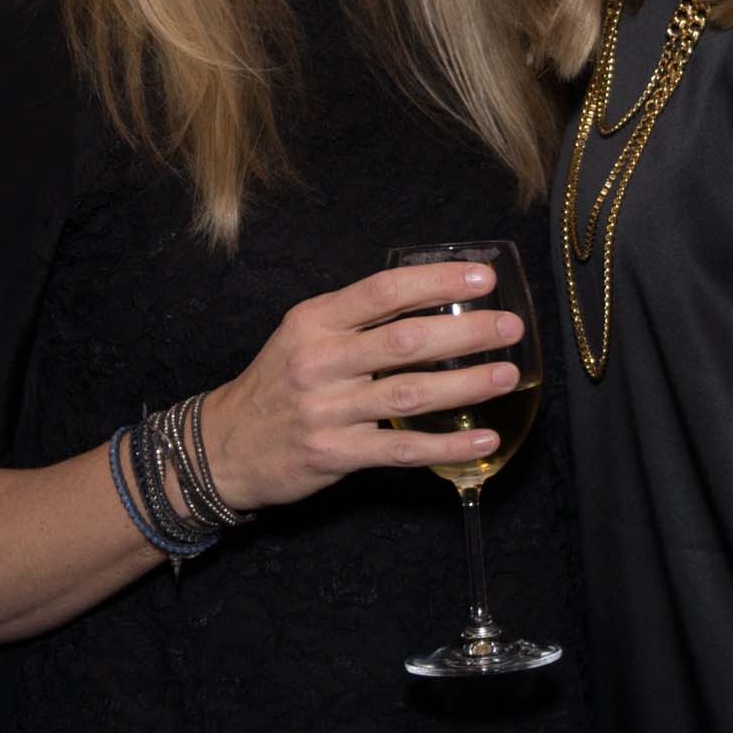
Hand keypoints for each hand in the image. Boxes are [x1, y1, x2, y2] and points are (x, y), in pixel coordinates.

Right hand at [197, 260, 526, 511]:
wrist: (222, 447)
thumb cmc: (277, 384)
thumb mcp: (303, 335)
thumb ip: (357, 318)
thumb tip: (433, 296)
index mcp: (314, 321)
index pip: (383, 291)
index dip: (437, 281)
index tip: (483, 277)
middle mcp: (320, 361)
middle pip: (405, 341)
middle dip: (465, 332)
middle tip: (509, 327)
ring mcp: (327, 410)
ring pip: (409, 394)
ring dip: (465, 385)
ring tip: (507, 375)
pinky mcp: (336, 454)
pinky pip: (403, 450)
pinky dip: (448, 447)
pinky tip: (484, 440)